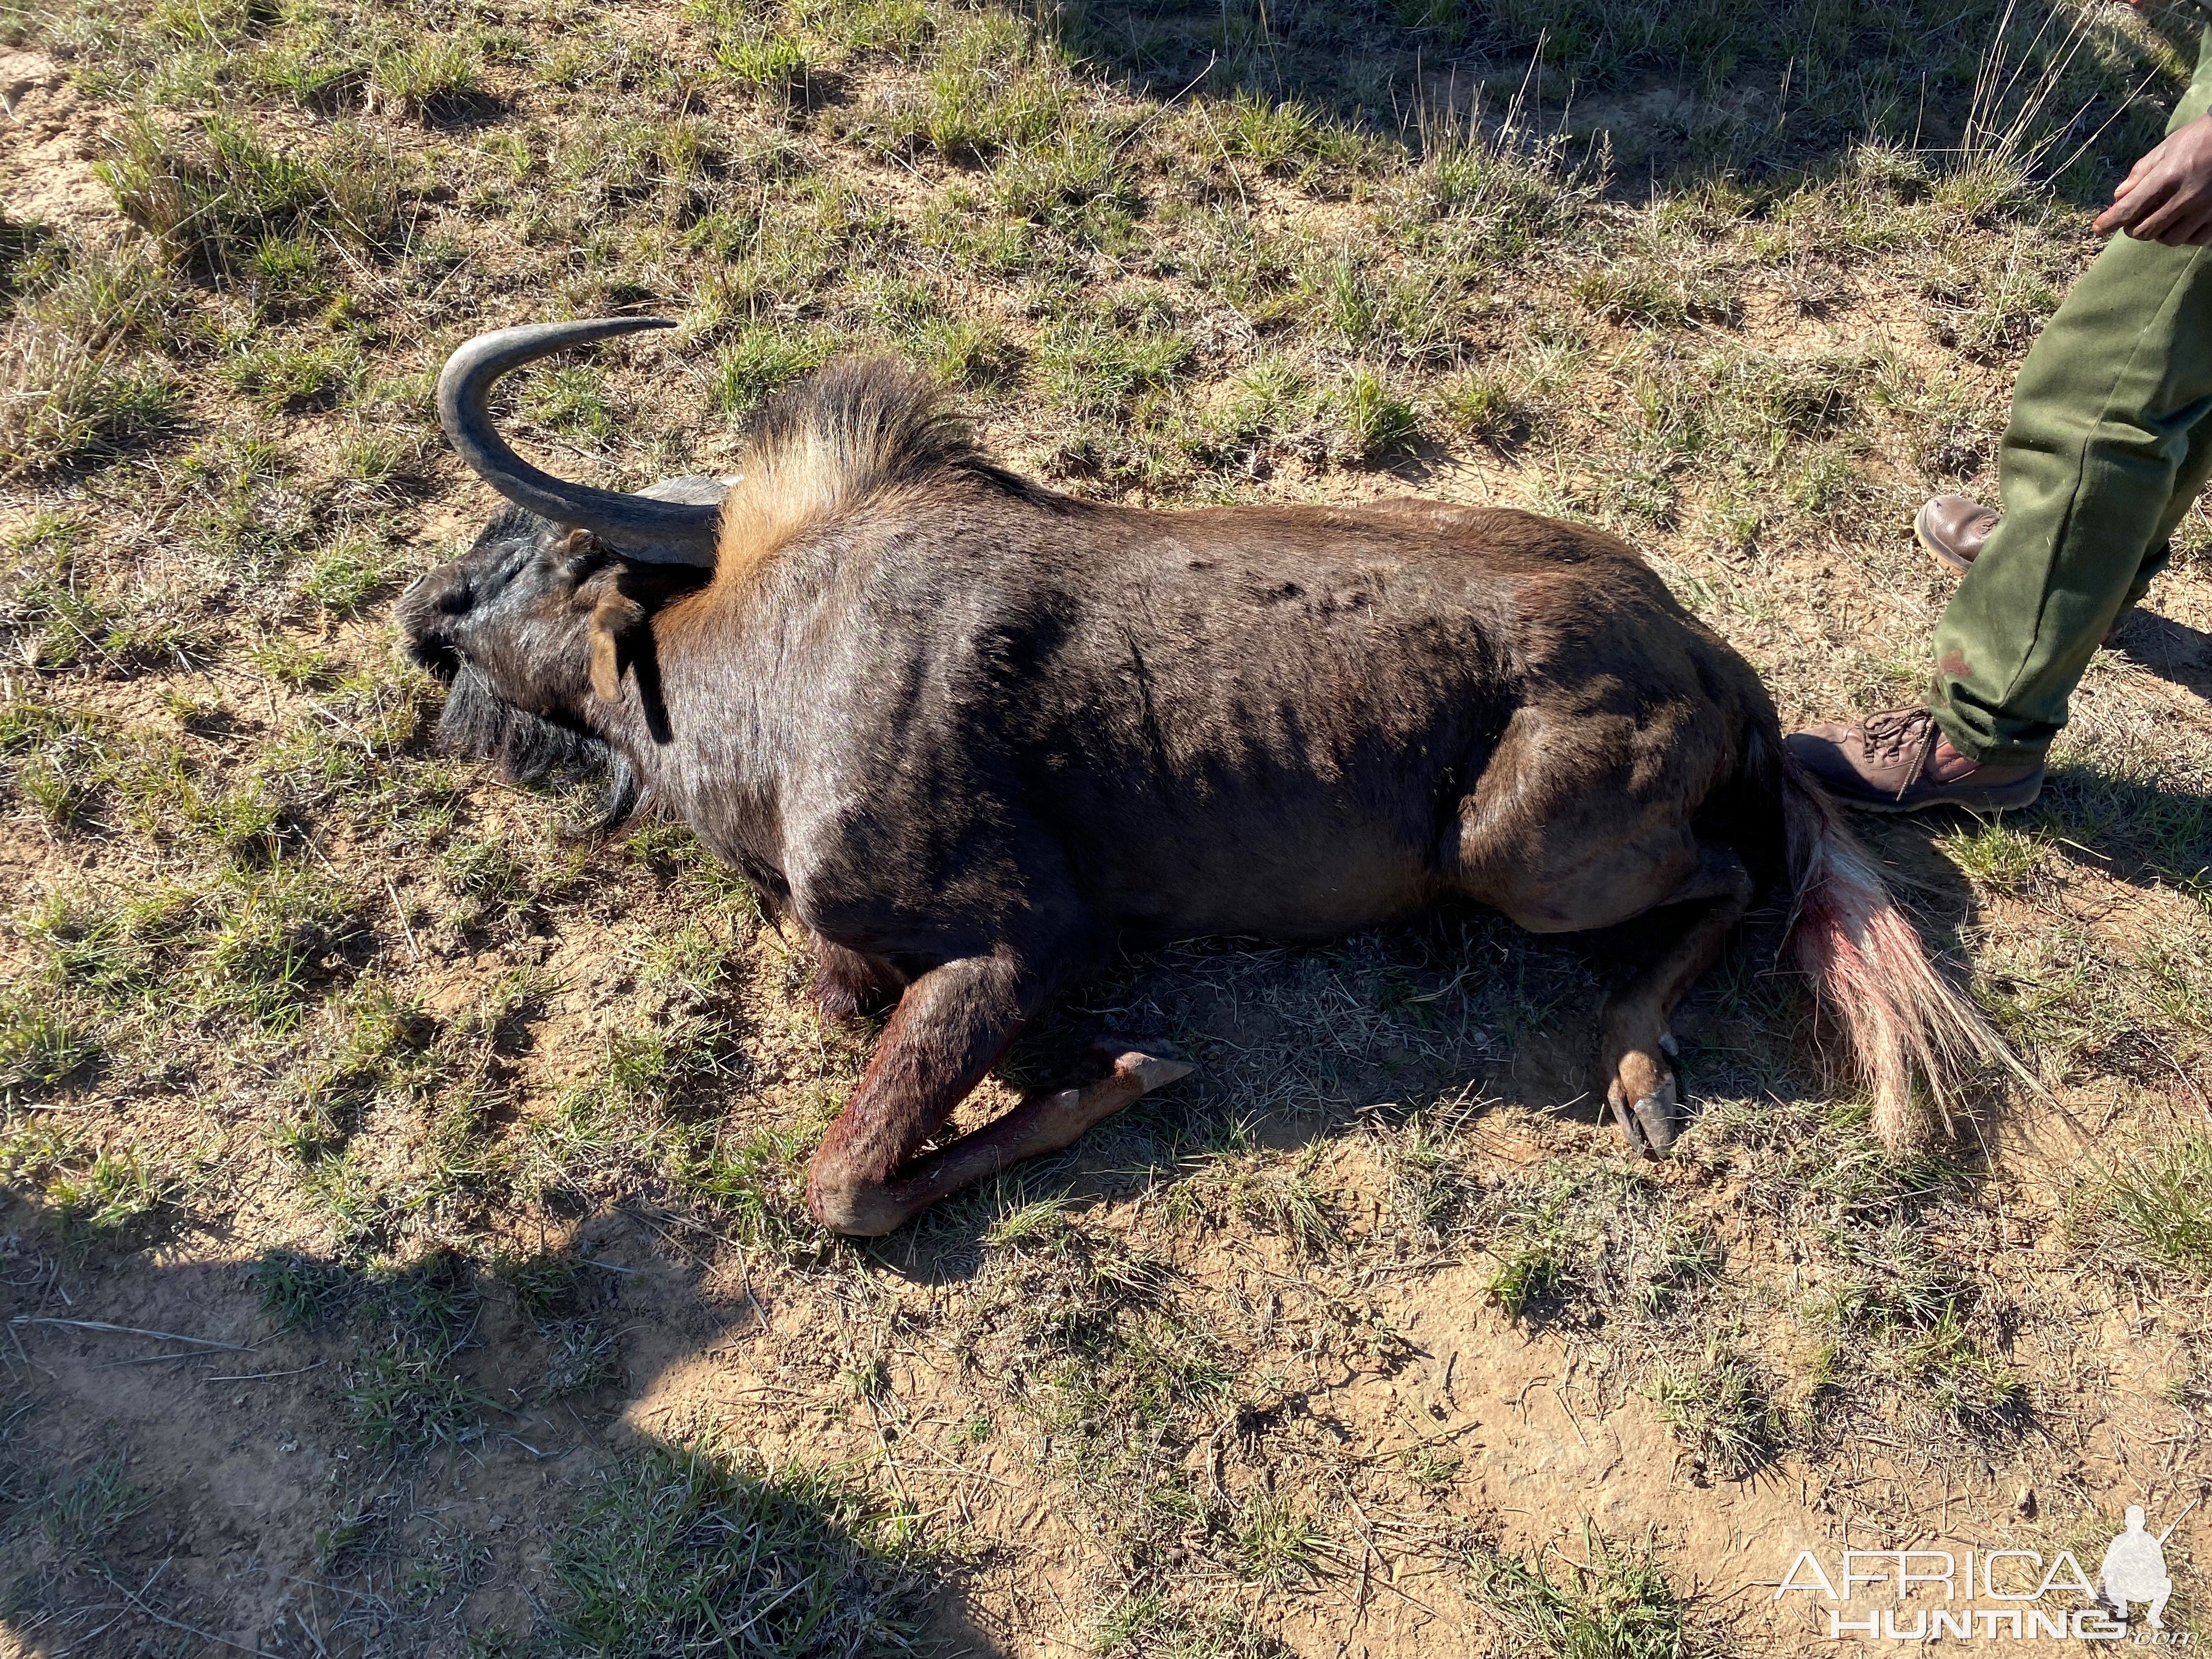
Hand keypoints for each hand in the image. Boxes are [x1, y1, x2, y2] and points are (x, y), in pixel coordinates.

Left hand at [2094, 114, 2211, 243]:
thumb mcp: (2166, 148)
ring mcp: (2205, 209)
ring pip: (2169, 239)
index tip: (2098, 228)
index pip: (2129, 209)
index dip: (2109, 222)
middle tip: (2135, 218)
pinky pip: (2194, 240)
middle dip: (2133, 227)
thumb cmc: (2199, 139)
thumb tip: (2119, 196)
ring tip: (2162, 218)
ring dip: (2159, 232)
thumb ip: (2140, 173)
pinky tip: (2184, 222)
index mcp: (2168, 177)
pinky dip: (2185, 235)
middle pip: (2144, 231)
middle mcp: (2186, 197)